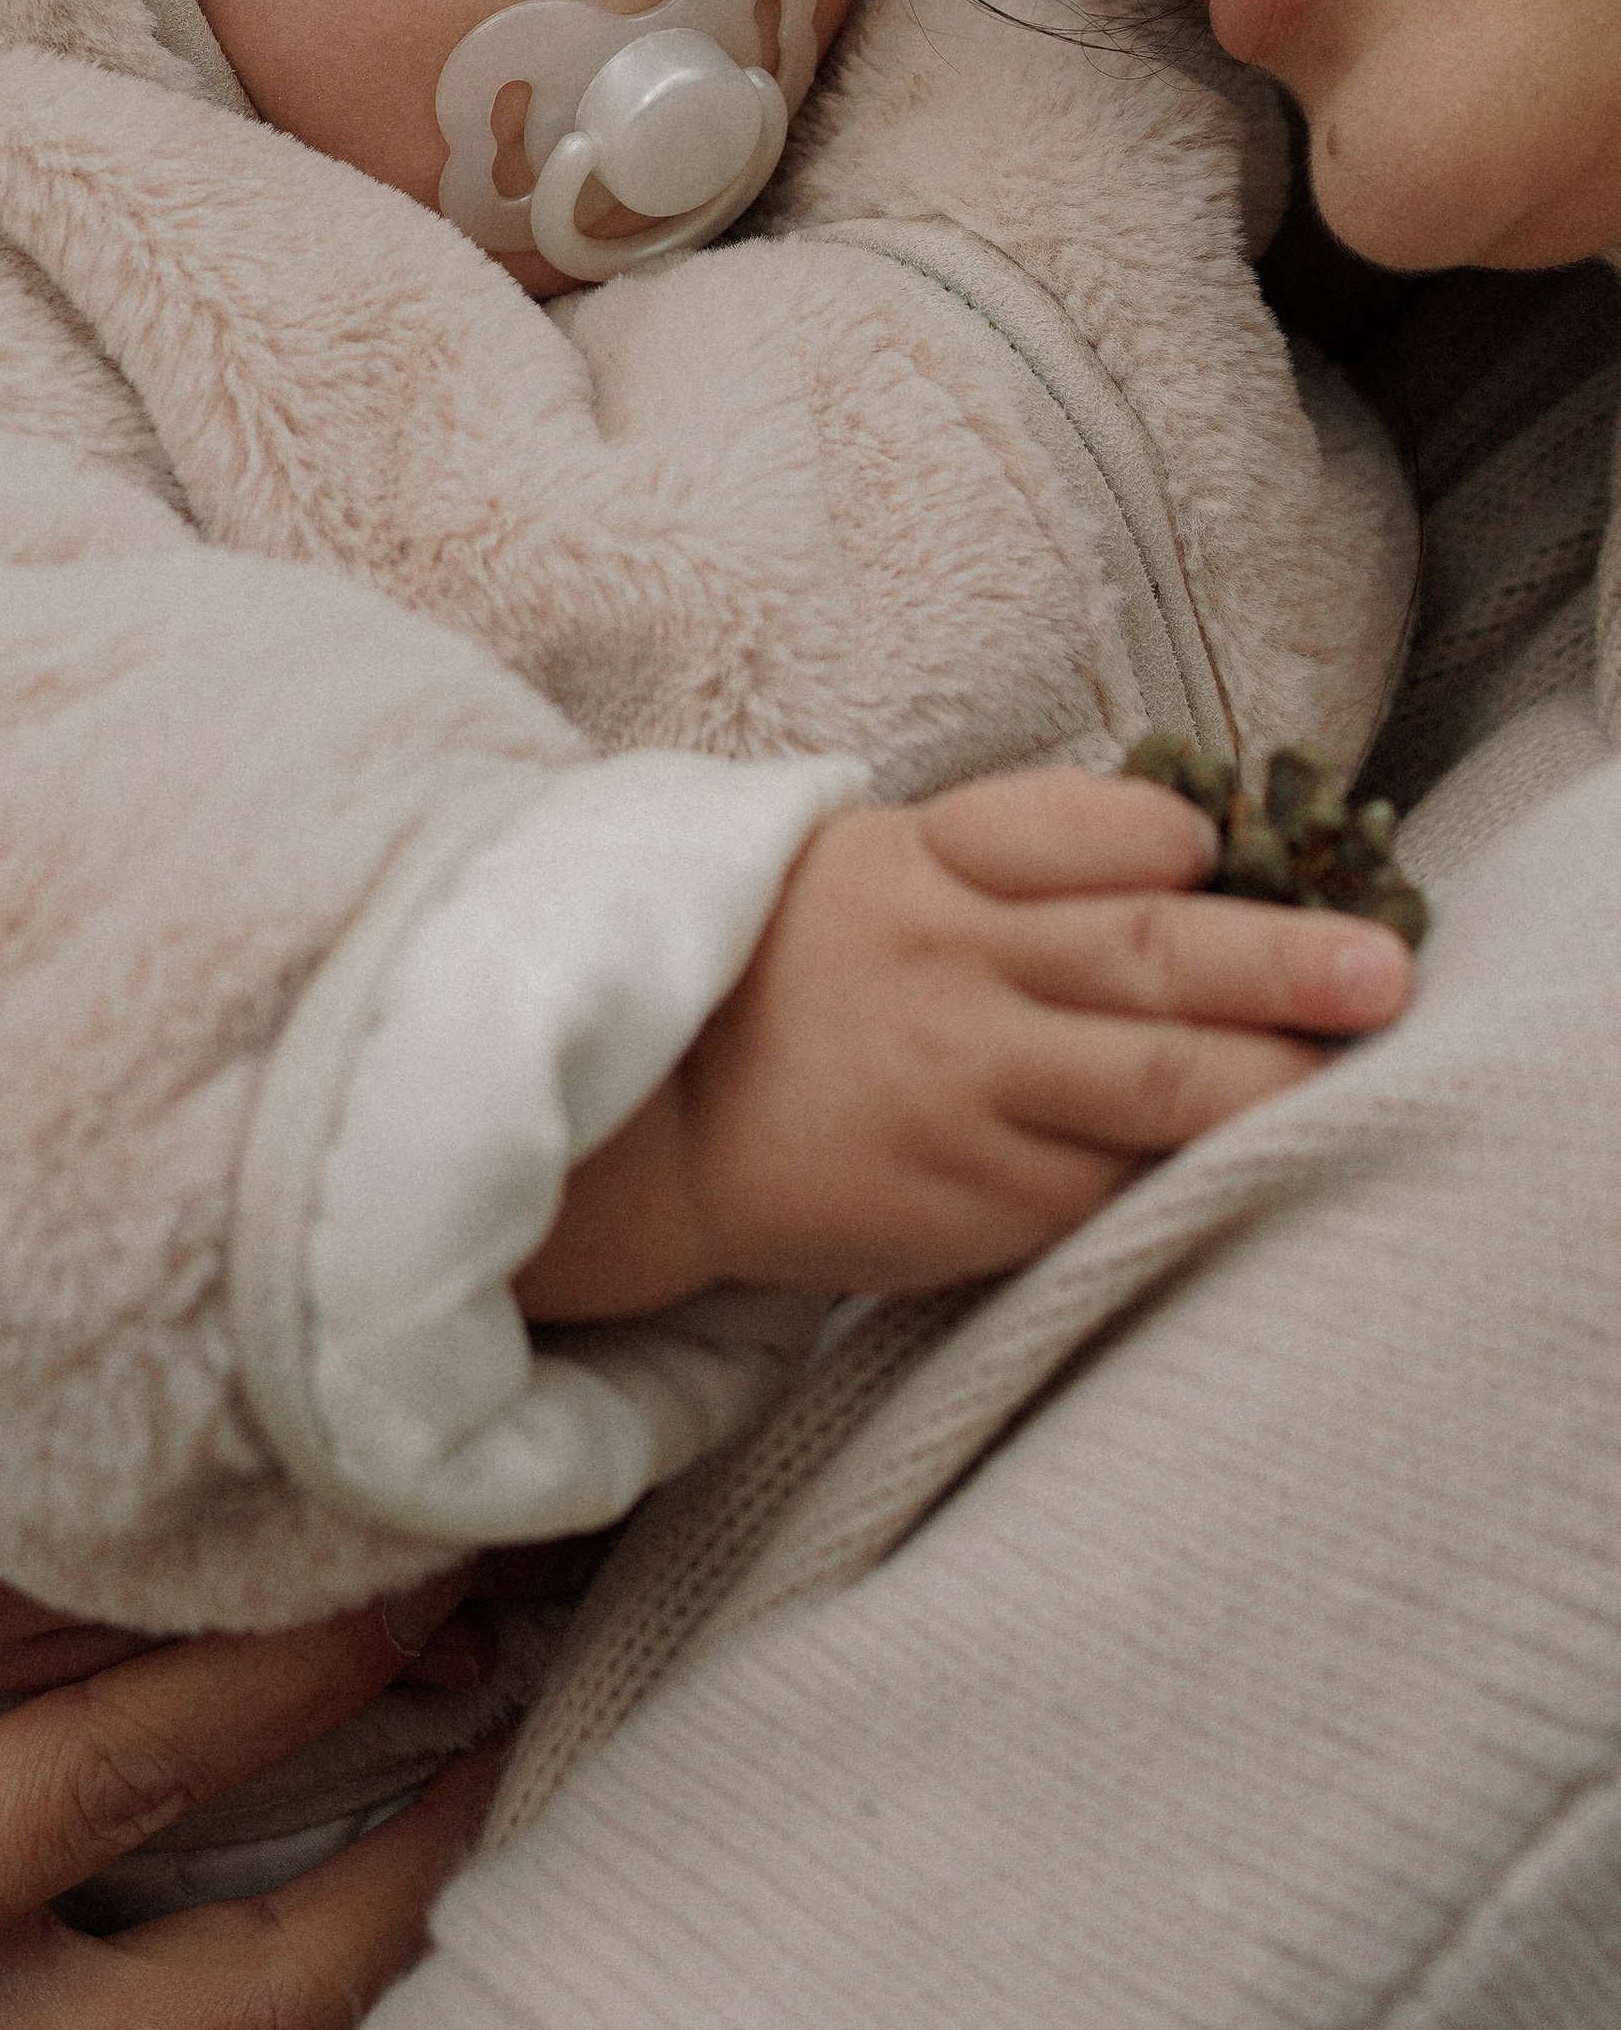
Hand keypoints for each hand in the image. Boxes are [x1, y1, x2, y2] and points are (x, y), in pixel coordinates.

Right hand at [517, 766, 1414, 1316]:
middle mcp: (950, 970)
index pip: (1066, 830)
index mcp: (923, 866)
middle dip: (1279, 961)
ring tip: (1354, 1064)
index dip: (1160, 834)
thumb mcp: (871, 869)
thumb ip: (1013, 858)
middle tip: (1380, 971)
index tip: (1217, 844)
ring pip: (1151, 1082)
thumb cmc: (790, 975)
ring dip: (1271, 1077)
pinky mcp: (967, 1199)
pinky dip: (1187, 1170)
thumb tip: (1193, 850)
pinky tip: (1256, 1159)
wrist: (648, 1126)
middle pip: (1144, 954)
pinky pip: (1106, 1185)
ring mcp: (962, 1090)